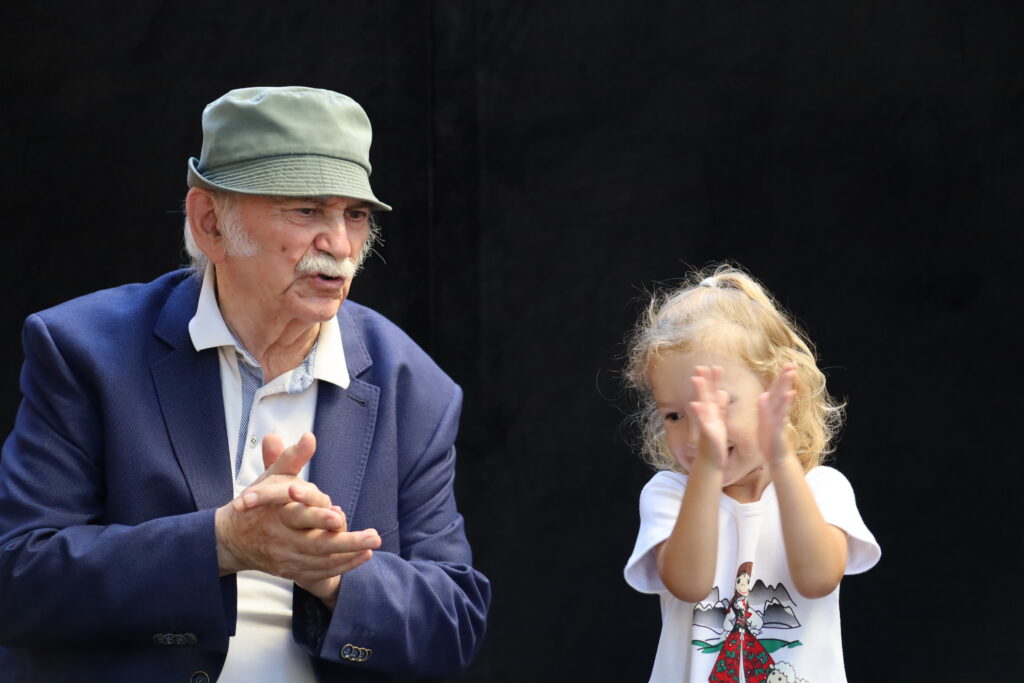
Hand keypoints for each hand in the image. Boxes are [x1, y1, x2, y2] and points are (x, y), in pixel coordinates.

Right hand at [215, 432, 381, 604]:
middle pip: (317, 546)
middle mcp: (282, 539)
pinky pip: (319, 573)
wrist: (231, 539)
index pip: (299, 517)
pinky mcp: (290, 571)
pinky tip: (361, 557)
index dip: (318, 518)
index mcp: (277, 515)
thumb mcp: (271, 477)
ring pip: (321, 562)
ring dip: (349, 556)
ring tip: (371, 547)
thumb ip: (292, 458)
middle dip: (348, 543)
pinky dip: (341, 567)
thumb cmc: (258, 503)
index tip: (339, 516)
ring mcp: (286, 558)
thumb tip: (309, 436)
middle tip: (374, 537)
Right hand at [688, 365, 728, 469]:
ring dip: (699, 392)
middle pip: (706, 395)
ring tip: (696, 378)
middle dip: (704, 381)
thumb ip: (721, 407)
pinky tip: (696, 403)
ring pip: (702, 404)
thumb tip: (723, 392)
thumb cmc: (715, 442)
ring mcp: (706, 423)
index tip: (714, 365)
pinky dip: (699, 413)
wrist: (711, 461)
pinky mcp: (706, 432)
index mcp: (713, 412)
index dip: (714, 380)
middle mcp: (708, 416)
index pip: (713, 393)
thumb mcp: (720, 421)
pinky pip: (702, 421)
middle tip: (700, 366)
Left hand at [758, 364, 797, 464]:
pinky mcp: (776, 429)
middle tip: (792, 364)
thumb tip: (763, 395)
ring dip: (785, 387)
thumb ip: (764, 408)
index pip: (775, 391)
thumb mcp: (764, 421)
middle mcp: (776, 413)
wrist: (775, 457)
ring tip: (791, 373)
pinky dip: (784, 405)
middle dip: (785, 378)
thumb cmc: (770, 440)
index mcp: (771, 410)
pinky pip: (780, 415)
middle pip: (780, 392)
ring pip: (781, 400)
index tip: (786, 365)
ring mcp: (777, 420)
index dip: (780, 378)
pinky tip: (788, 395)